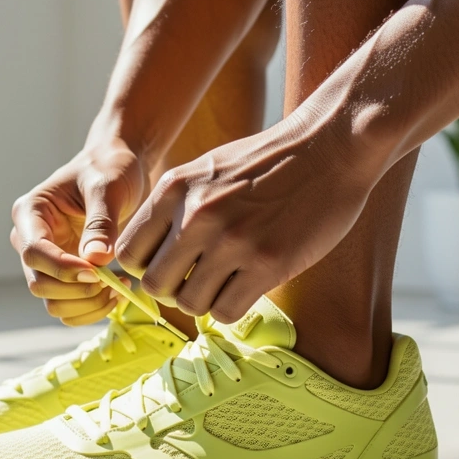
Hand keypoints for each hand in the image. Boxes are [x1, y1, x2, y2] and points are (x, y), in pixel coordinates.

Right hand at [10, 137, 145, 325]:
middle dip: (78, 291)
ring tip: (120, 287)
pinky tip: (117, 291)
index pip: (33, 252)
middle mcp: (31, 240)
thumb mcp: (108, 187)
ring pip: (53, 303)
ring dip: (87, 305)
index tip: (96, 272)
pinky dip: (92, 308)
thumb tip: (95, 259)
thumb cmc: (109, 169)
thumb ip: (101, 222)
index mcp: (31, 213)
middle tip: (116, 281)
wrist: (118, 170)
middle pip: (40, 284)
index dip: (62, 268)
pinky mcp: (64, 275)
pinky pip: (70, 307)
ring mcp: (46, 261)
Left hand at [116, 110, 372, 322]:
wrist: (330, 147)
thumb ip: (177, 206)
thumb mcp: (208, 170)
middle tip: (198, 279)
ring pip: (189, 304)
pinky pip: (226, 311)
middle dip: (173, 290)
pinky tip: (249, 285)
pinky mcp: (268, 263)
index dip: (145, 267)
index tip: (169, 267)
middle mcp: (197, 215)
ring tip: (228, 280)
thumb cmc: (270, 162)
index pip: (128, 252)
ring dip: (206, 300)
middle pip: (155, 285)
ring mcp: (232, 240)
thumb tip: (151, 255)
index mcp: (175, 189)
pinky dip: (233, 306)